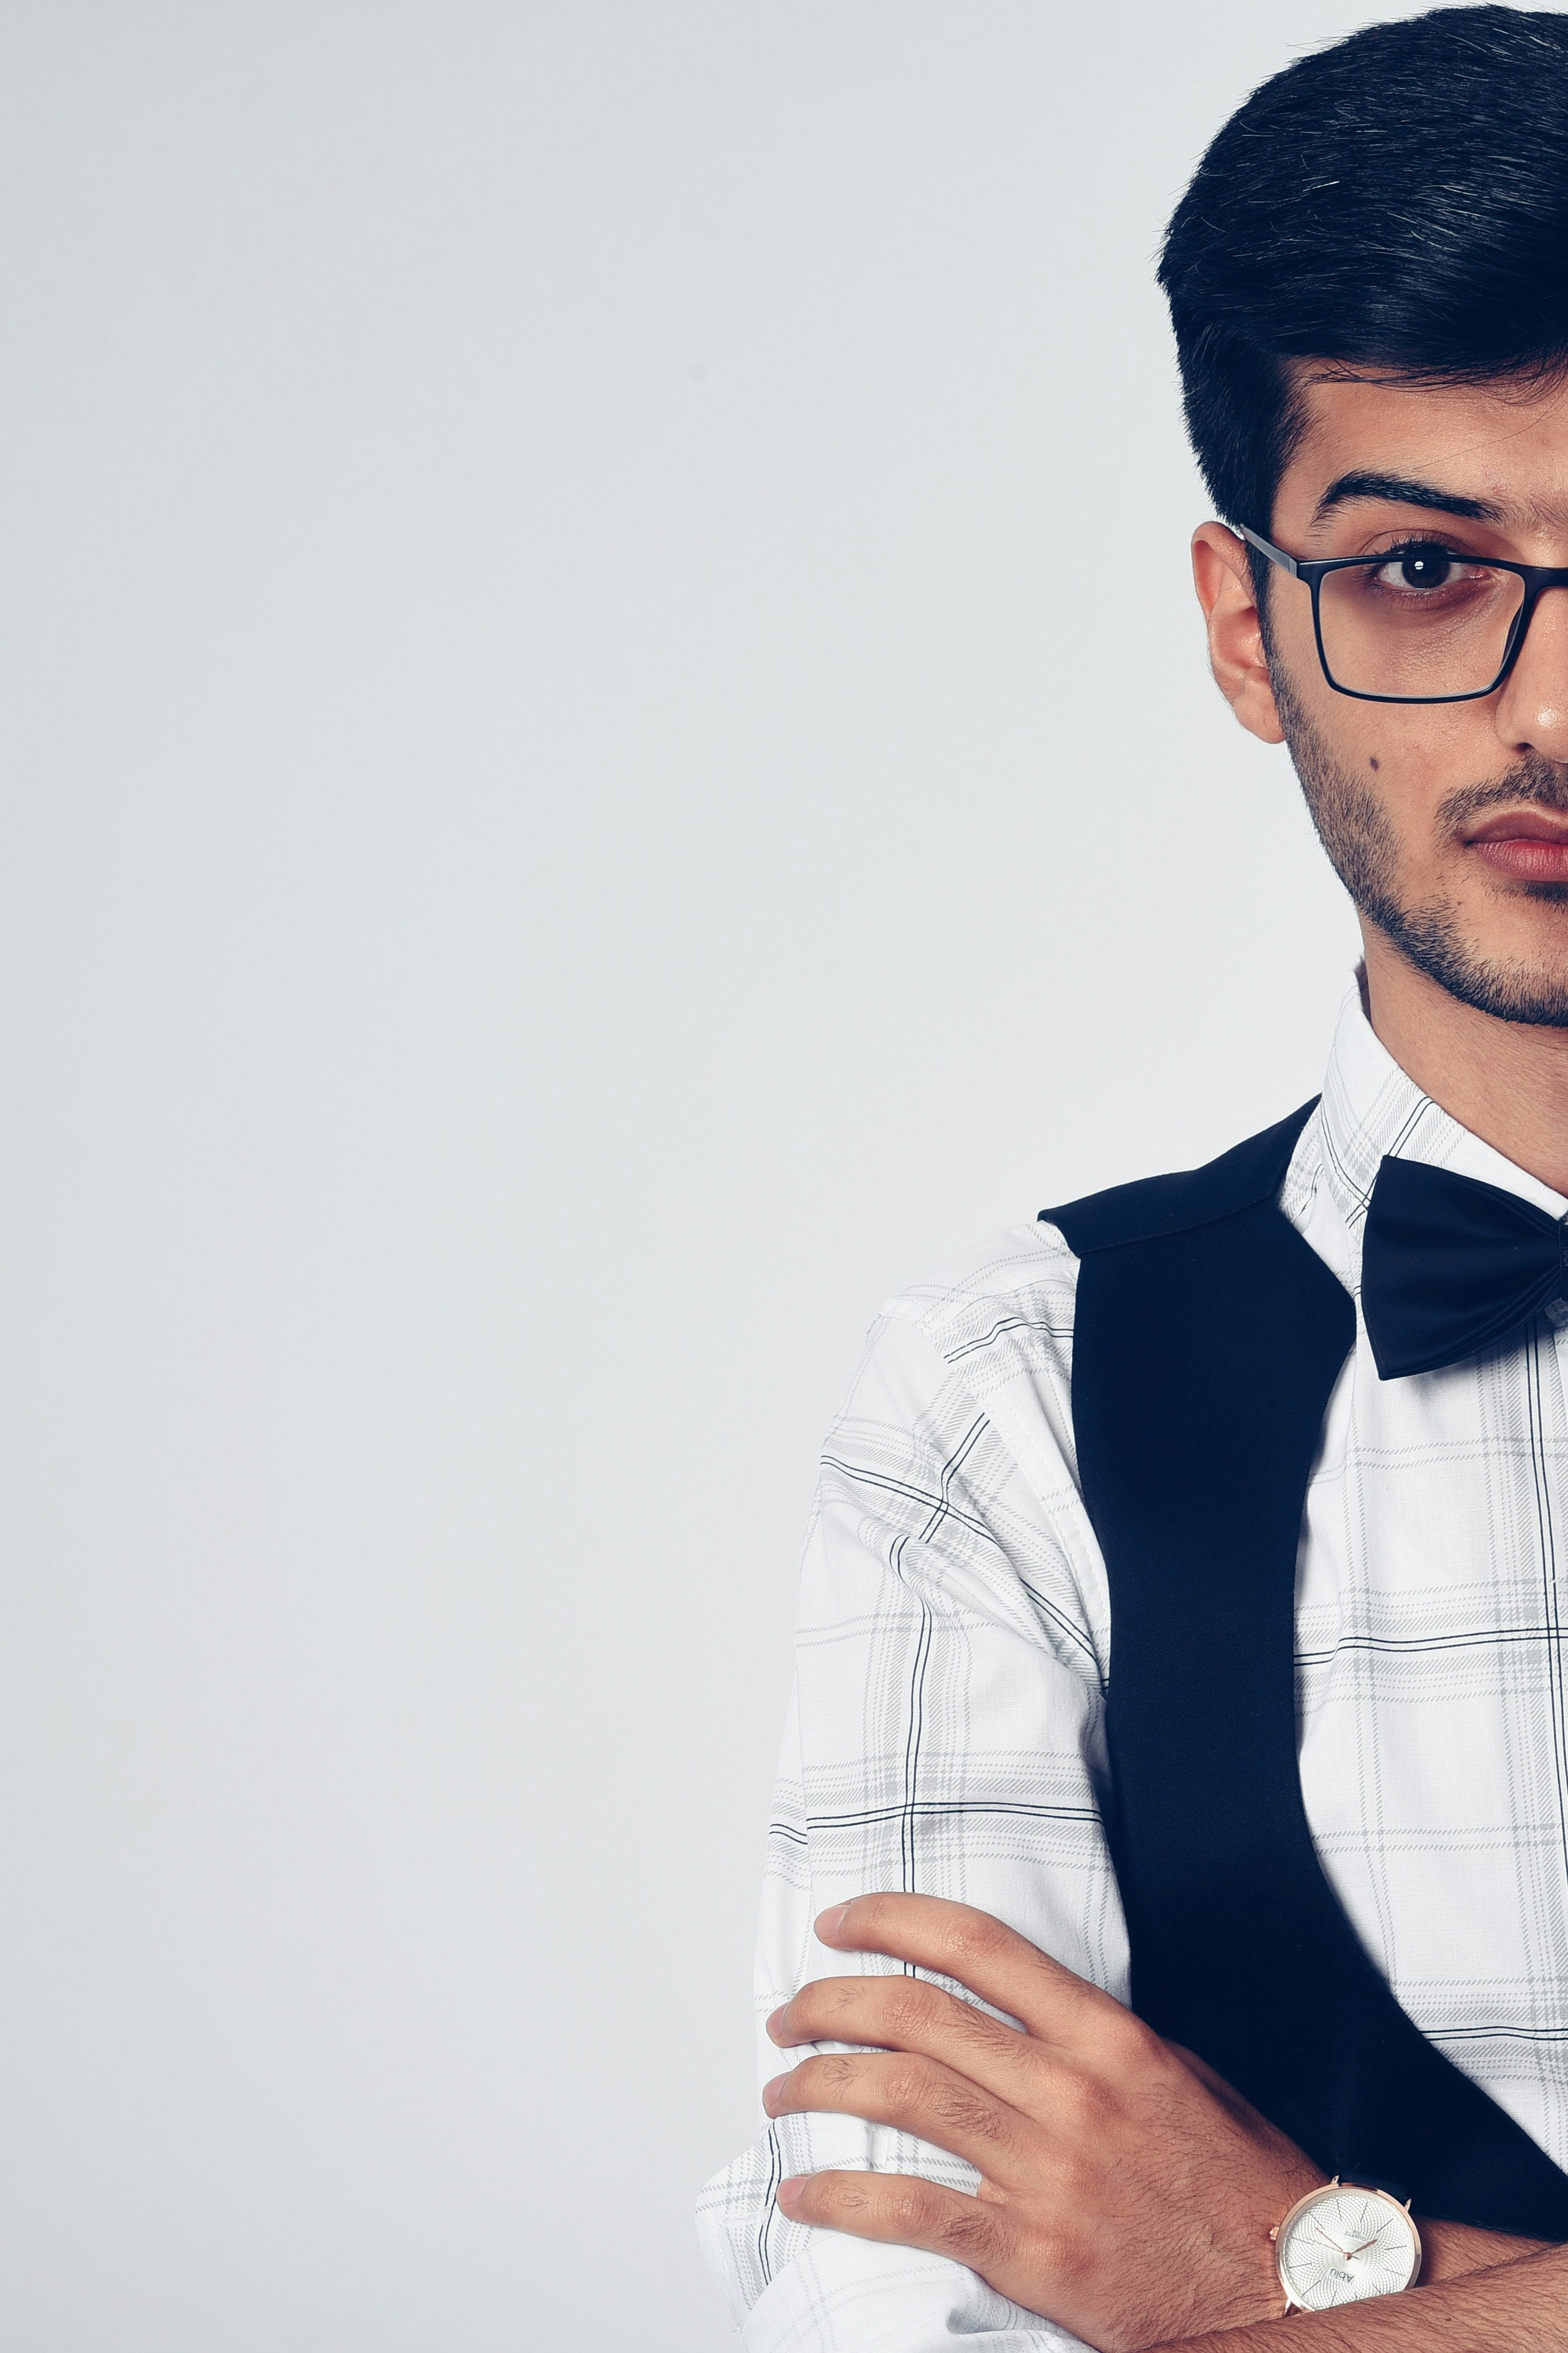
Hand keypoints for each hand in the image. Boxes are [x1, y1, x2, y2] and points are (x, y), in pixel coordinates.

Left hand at [762, 1893, 1322, 2352]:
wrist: (1290, 2286)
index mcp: (1107, 2035)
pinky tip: (803, 2195)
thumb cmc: (1239, 2182)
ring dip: (820, 2087)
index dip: (891, 1921)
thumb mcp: (1177, 2074)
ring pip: (900, 2097)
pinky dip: (842, 2199)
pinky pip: (913, 2210)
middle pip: (916, 2015)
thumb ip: (1090, 2038)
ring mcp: (1048, 2171)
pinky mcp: (1033, 2251)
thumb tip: (1007, 2008)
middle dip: (830, 2003)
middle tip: (788, 2015)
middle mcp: (1069, 2090)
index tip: (838, 1924)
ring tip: (782, 2091)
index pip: (976, 1944)